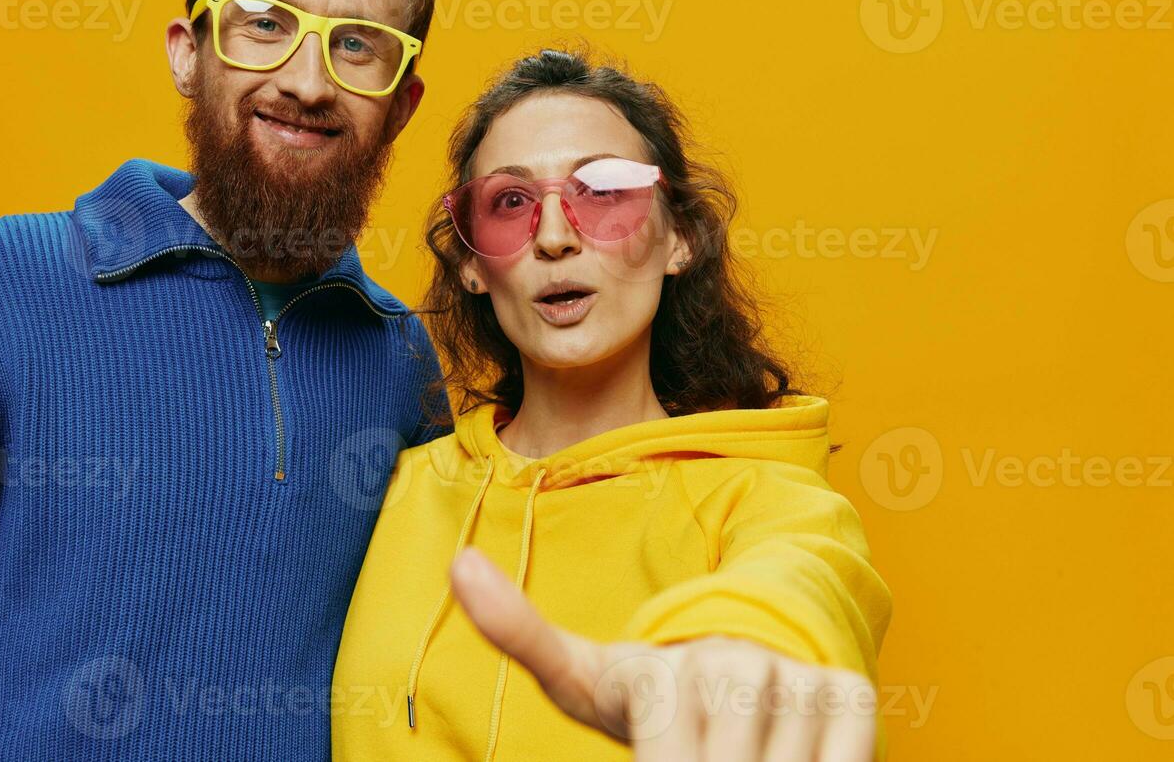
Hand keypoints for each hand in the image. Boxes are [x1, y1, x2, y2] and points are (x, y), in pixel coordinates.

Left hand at [449, 547, 877, 760]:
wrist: (733, 654)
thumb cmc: (650, 687)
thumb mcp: (583, 674)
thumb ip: (519, 631)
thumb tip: (458, 563)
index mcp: (659, 674)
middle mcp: (729, 667)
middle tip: (691, 754)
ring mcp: (793, 679)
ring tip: (732, 749)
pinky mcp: (847, 691)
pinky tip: (784, 755)